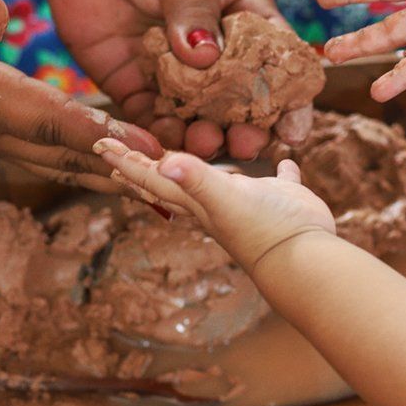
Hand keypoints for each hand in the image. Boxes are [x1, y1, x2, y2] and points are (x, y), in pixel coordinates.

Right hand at [0, 0, 161, 187]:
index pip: (44, 119)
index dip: (97, 134)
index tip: (147, 147)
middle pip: (67, 157)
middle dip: (126, 172)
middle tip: (185, 184)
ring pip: (64, 165)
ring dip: (117, 178)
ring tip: (176, 188)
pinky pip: (54, 158)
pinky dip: (95, 167)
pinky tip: (133, 170)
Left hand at [44, 0, 309, 159]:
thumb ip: (196, 9)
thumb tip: (205, 59)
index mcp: (243, 20)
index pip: (275, 65)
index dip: (289, 100)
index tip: (293, 130)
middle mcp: (213, 54)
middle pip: (239, 103)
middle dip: (246, 129)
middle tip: (245, 144)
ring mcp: (173, 73)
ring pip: (196, 117)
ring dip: (203, 136)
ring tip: (202, 142)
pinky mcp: (132, 83)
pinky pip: (148, 117)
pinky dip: (157, 134)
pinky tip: (162, 141)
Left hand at [91, 137, 335, 272]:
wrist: (304, 259)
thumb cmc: (263, 228)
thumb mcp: (226, 199)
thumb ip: (196, 180)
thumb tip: (165, 161)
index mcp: (199, 202)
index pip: (154, 179)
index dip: (128, 162)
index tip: (101, 146)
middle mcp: (218, 202)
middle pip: (173, 183)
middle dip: (148, 168)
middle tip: (123, 155)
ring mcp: (250, 202)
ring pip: (219, 183)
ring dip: (204, 172)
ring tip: (194, 161)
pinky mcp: (284, 197)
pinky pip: (279, 179)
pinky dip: (281, 168)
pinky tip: (284, 159)